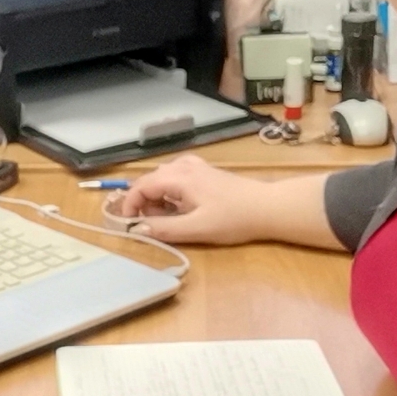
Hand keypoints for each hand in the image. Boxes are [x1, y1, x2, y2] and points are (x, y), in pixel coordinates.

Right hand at [112, 154, 266, 244]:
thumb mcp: (197, 229)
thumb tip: (137, 229)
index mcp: (179, 177)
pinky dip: (170, 193)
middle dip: (145, 204)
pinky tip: (183, 207)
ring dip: (158, 199)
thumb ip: (164, 229)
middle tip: (156, 225)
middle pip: (149, 180)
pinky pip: (176, 178)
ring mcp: (195, 167)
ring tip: (171, 219)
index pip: (141, 186)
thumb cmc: (234, 219)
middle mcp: (184, 166)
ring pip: (162, 179)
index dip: (129, 205)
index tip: (128, 225)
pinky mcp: (205, 172)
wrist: (268, 208)